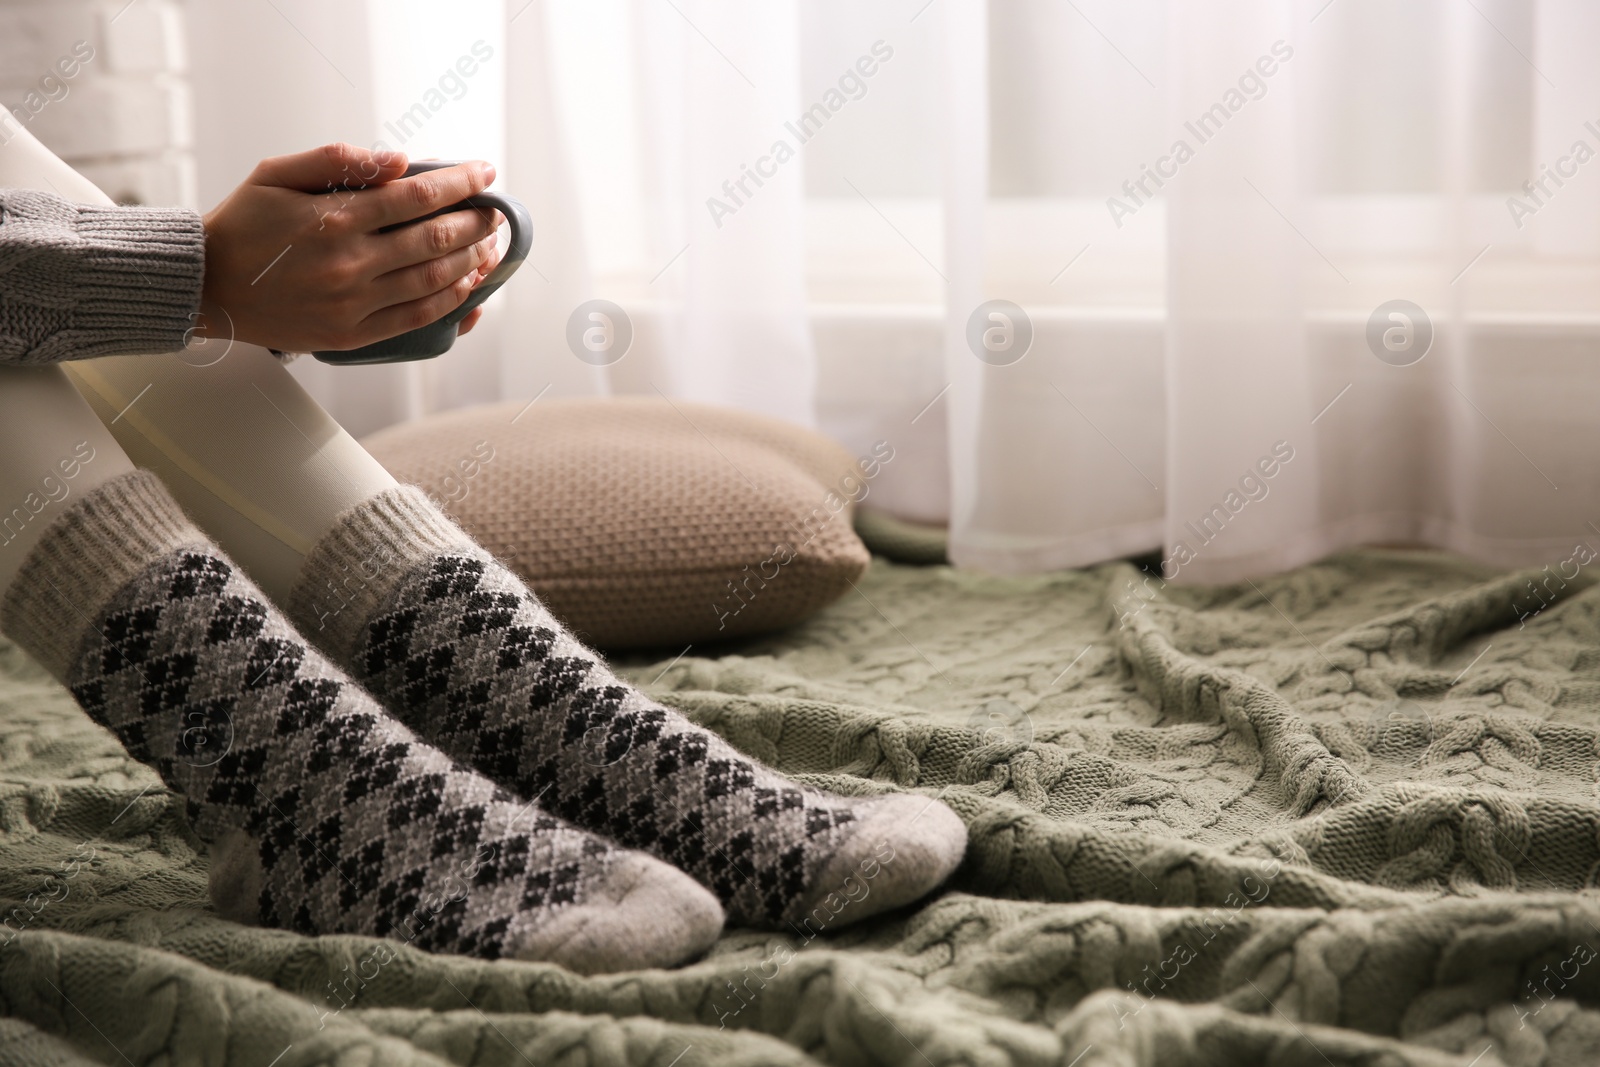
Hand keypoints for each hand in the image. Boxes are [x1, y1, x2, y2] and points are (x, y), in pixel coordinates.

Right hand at [197, 143, 504, 351]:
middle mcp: (350, 263)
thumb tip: (400, 160)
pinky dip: (449, 303)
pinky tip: (468, 288)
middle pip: (435, 240)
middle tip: (496, 214)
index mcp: (334, 218)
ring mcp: (353, 303)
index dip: (459, 183)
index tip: (485, 173)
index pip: (416, 196)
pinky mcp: (351, 334)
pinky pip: (414, 318)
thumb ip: (339, 160)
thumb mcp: (276, 173)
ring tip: (490, 248)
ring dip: (471, 262)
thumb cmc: (243, 223)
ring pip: (433, 281)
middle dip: (476, 224)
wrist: (206, 286)